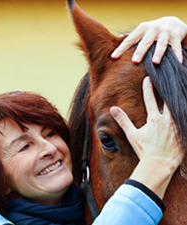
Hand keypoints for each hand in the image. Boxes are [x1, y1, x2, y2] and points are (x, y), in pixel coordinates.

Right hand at [110, 76, 183, 197]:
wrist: (159, 164)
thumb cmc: (144, 150)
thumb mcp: (132, 134)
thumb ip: (123, 120)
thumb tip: (113, 109)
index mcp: (154, 118)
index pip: (150, 99)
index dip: (148, 88)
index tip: (148, 78)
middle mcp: (167, 119)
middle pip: (168, 99)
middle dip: (166, 89)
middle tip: (167, 79)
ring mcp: (177, 125)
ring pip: (179, 107)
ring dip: (178, 98)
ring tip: (179, 88)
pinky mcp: (183, 131)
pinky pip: (185, 117)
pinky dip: (183, 111)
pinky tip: (183, 105)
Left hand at [111, 17, 186, 63]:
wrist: (171, 22)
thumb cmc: (150, 32)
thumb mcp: (140, 34)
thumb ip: (130, 42)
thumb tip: (112, 55)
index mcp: (141, 30)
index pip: (129, 40)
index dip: (121, 49)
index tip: (114, 57)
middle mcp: (152, 30)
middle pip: (145, 42)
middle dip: (140, 52)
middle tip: (135, 61)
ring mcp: (165, 32)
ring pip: (161, 44)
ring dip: (158, 53)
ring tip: (154, 62)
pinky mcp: (176, 36)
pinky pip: (177, 47)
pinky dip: (177, 55)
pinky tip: (177, 63)